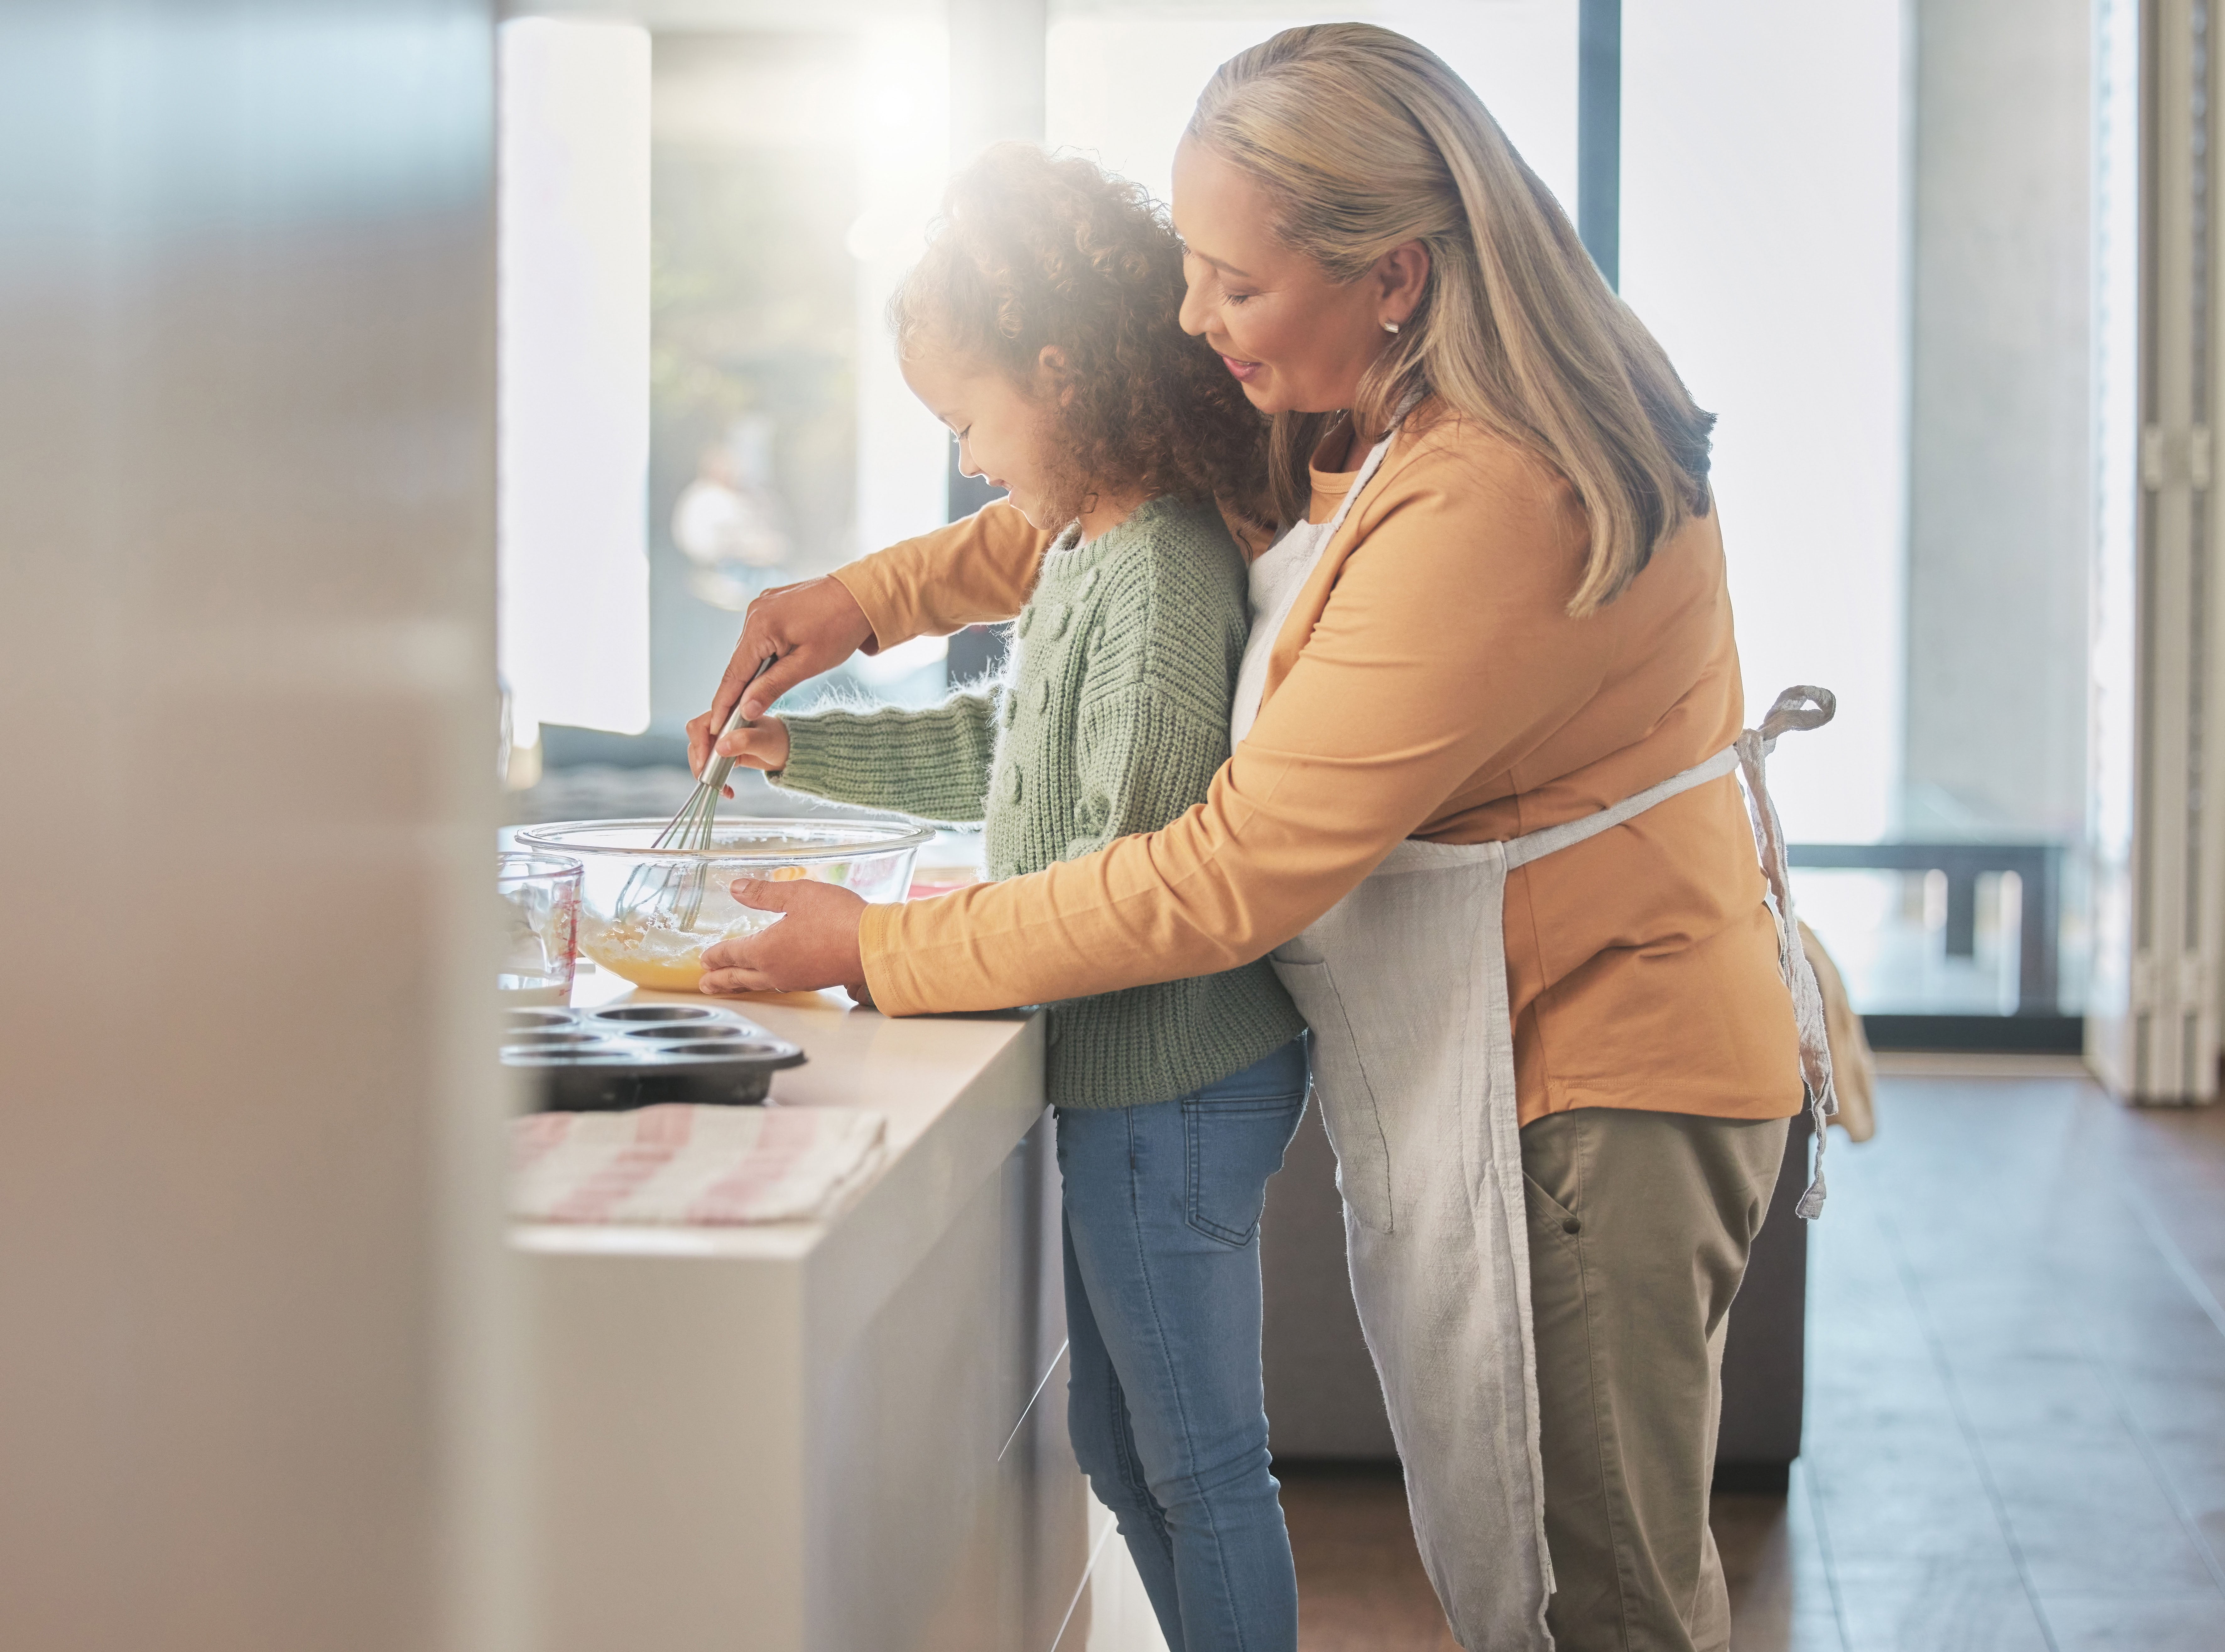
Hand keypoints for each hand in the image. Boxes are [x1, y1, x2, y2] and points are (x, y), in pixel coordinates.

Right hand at [686, 576, 875, 778]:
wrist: (862, 595)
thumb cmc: (840, 629)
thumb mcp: (807, 665)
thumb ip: (772, 687)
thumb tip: (745, 710)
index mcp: (760, 626)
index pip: (734, 674)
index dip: (723, 703)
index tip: (714, 728)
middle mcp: (754, 613)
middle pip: (738, 662)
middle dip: (735, 692)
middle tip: (729, 723)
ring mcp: (761, 606)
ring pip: (749, 650)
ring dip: (750, 674)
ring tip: (748, 703)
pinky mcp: (770, 605)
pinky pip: (759, 636)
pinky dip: (761, 656)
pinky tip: (766, 672)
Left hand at [699, 878, 870, 1001]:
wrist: (873, 946)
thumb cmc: (836, 918)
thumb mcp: (797, 895)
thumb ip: (763, 893)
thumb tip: (736, 888)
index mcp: (765, 950)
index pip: (731, 954)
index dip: (715, 955)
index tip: (703, 959)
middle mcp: (775, 971)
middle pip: (739, 978)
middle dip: (720, 981)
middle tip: (706, 985)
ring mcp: (795, 980)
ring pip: (759, 984)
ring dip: (740, 985)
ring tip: (732, 985)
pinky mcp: (812, 982)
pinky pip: (779, 985)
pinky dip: (764, 983)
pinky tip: (771, 978)